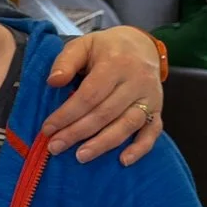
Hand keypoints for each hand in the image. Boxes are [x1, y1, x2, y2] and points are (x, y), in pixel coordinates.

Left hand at [41, 25, 164, 164]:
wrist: (141, 45)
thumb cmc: (105, 48)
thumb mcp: (83, 44)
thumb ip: (66, 61)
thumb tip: (53, 82)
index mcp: (116, 64)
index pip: (90, 95)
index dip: (67, 114)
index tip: (48, 129)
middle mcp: (136, 81)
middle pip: (105, 113)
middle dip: (78, 132)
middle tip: (56, 147)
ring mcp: (150, 97)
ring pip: (127, 124)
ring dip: (103, 144)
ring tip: (81, 156)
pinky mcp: (158, 109)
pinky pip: (153, 131)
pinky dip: (140, 148)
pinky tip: (123, 161)